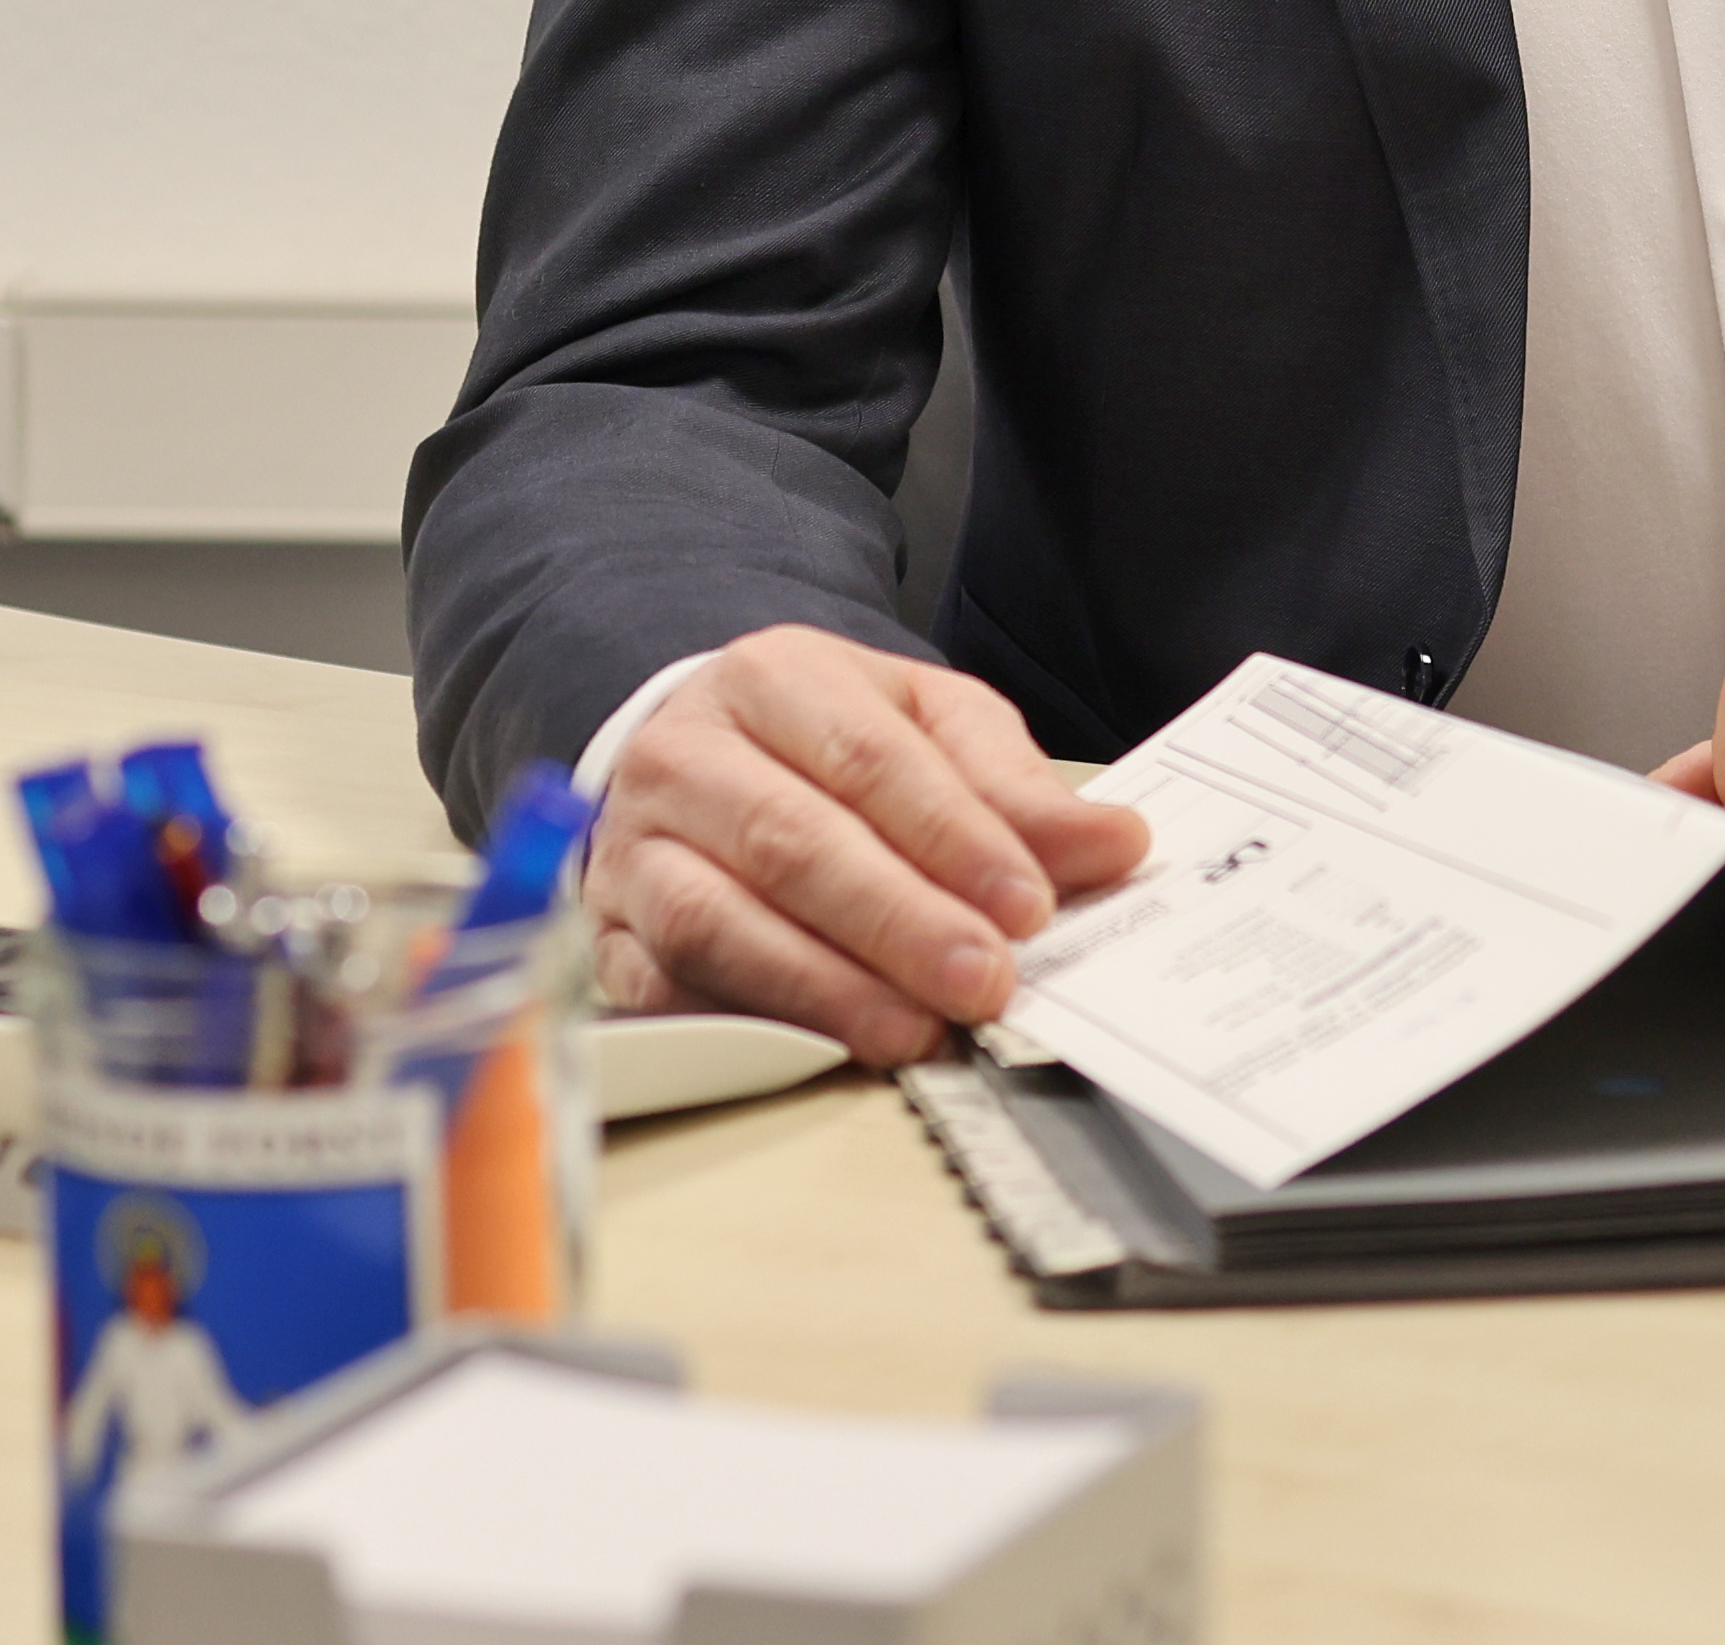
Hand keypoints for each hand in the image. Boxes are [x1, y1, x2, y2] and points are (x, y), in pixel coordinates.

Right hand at [584, 626, 1149, 1065]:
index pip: (870, 759)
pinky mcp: (609, 933)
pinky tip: (816, 1046)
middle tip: (984, 981)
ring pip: (718, 921)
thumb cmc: (824, 739)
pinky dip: (740, 1021)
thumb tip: (1115, 845)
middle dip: (899, 922)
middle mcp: (689, 755)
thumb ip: (1014, 786)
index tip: (1028, 905)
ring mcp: (635, 847)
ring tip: (912, 1030)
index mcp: (776, 678)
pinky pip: (661, 987)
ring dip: (823, 987)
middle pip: (794, 842)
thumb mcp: (926, 724)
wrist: (693, 748)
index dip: (953, 838)